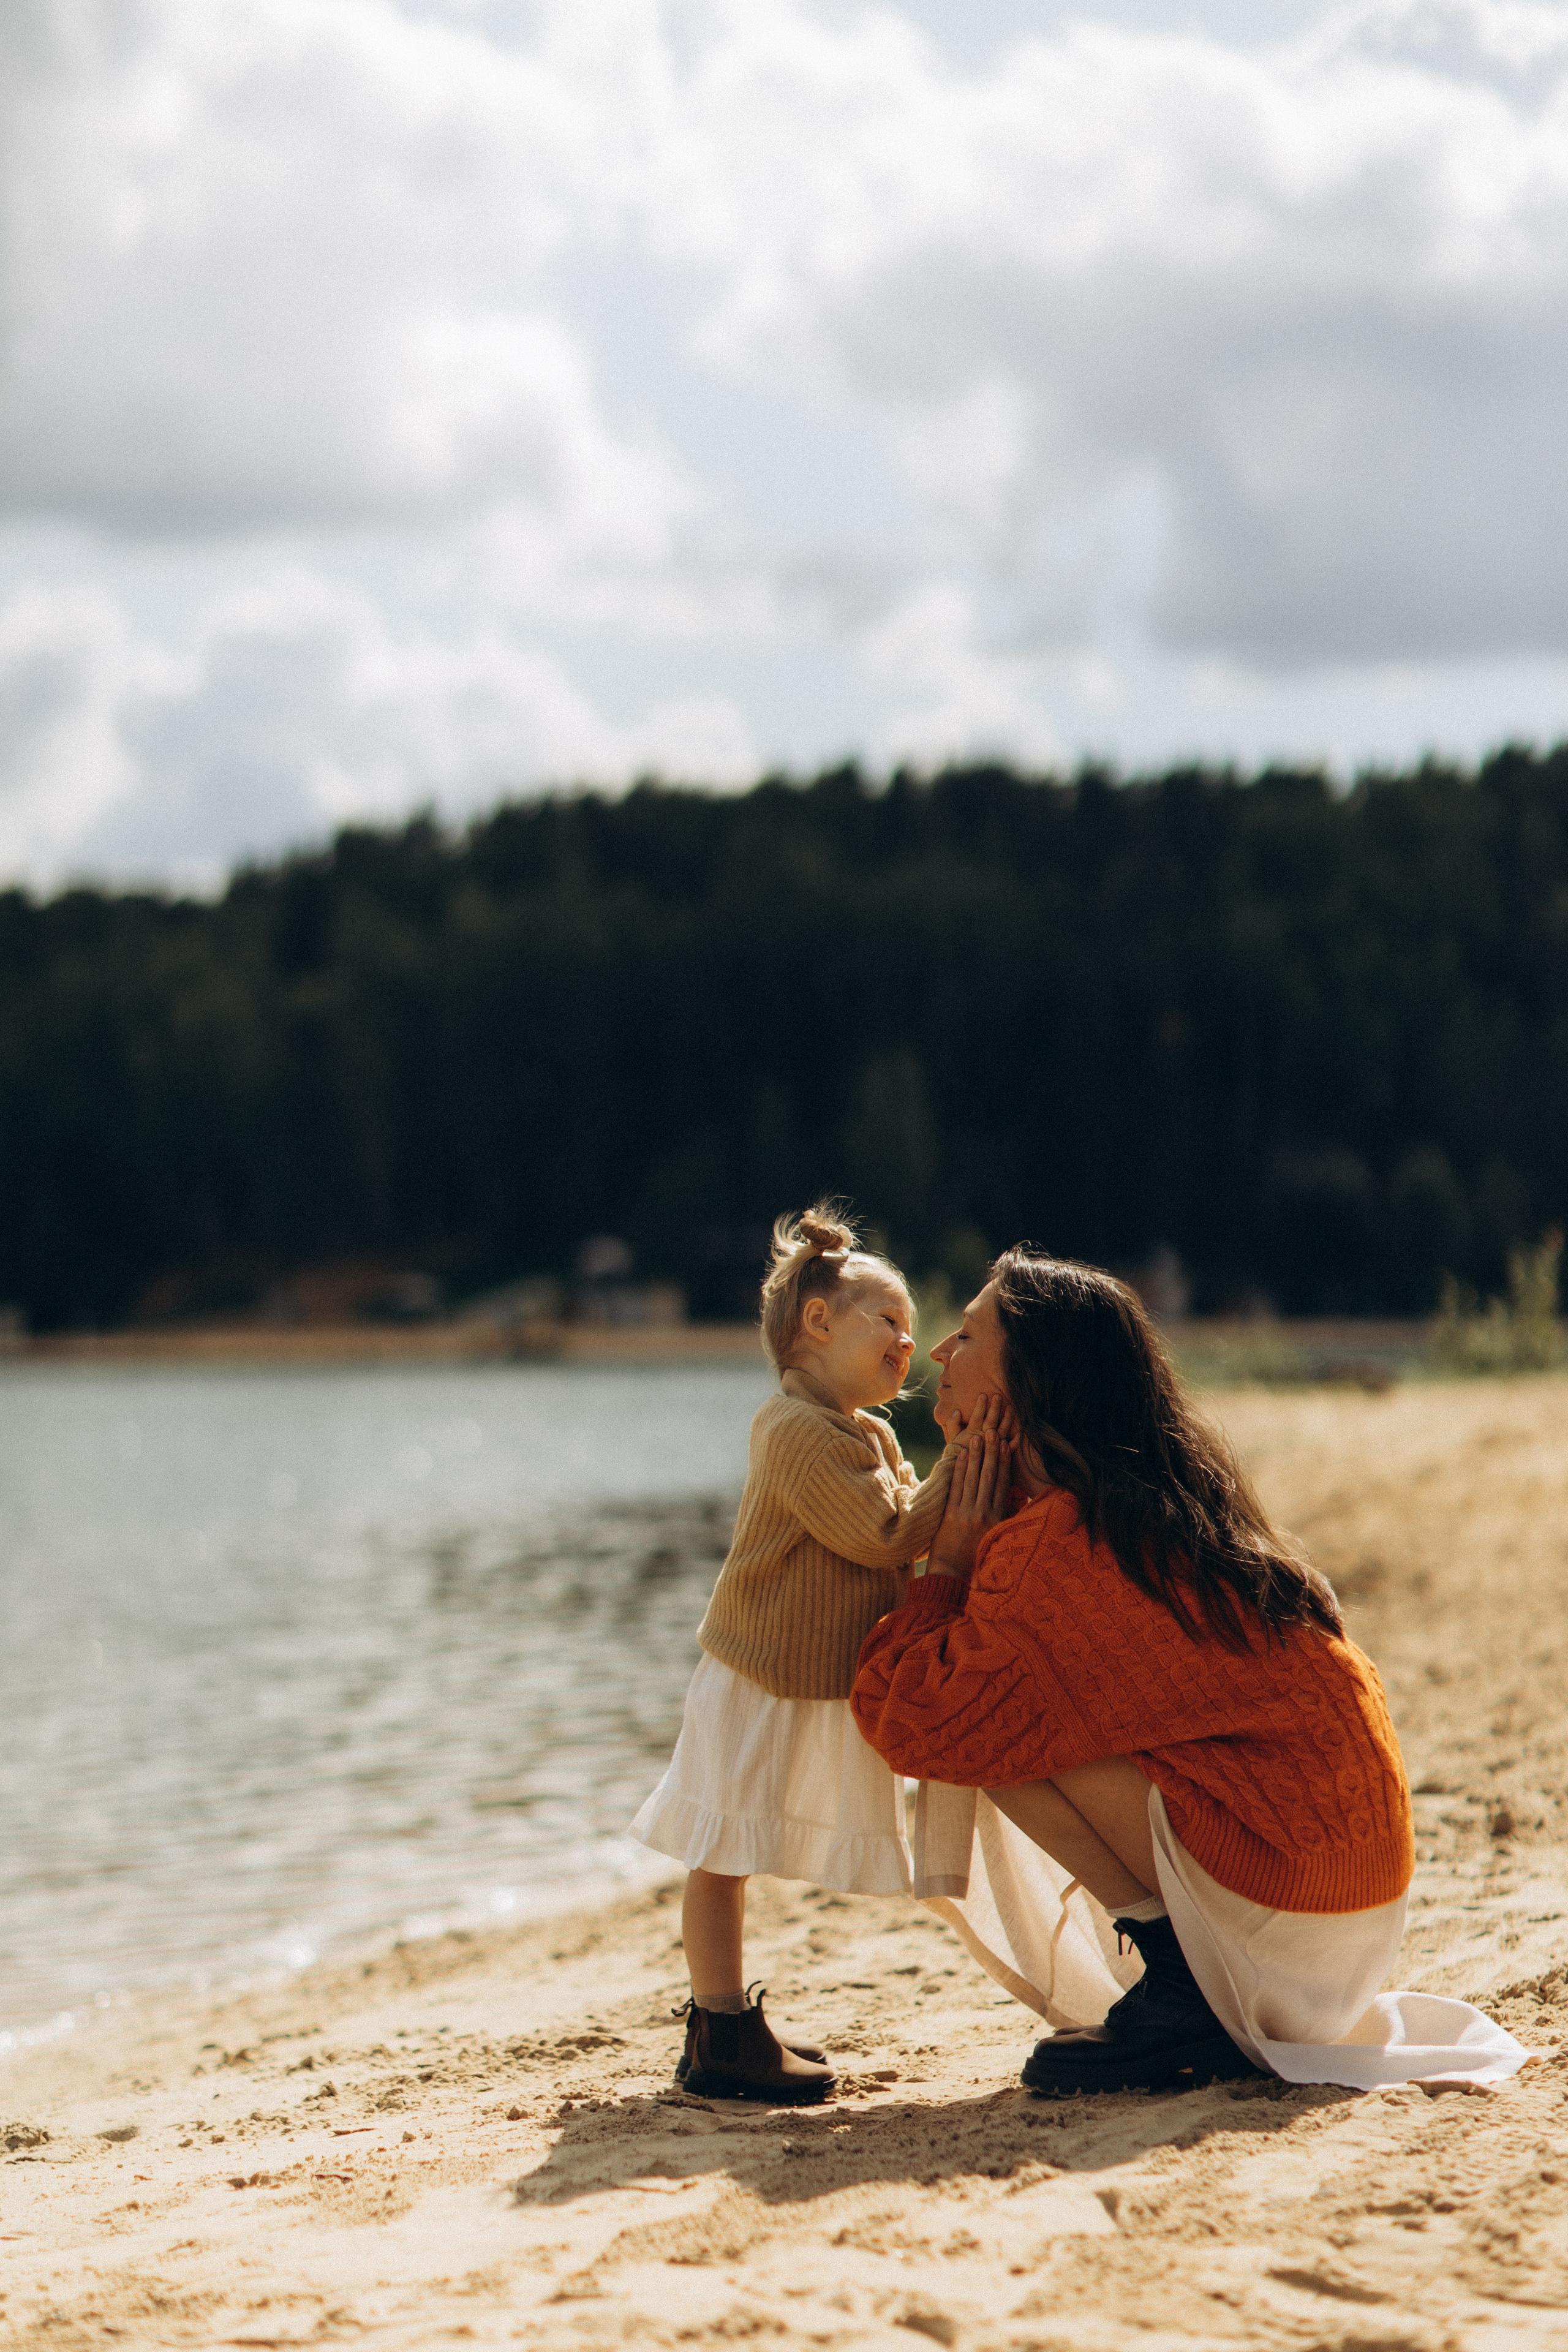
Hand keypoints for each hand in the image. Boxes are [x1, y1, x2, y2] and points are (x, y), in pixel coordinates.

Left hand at [925, 1399, 1013, 1578]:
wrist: (951, 1574)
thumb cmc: (975, 1558)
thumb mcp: (996, 1537)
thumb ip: (1003, 1517)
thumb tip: (1013, 1497)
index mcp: (997, 1519)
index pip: (1003, 1485)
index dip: (1005, 1463)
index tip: (1007, 1445)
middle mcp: (984, 1514)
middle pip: (989, 1477)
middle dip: (992, 1453)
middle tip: (993, 1431)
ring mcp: (966, 1513)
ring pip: (973, 1478)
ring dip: (975, 1456)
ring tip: (978, 1436)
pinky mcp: (950, 1515)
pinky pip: (956, 1487)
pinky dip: (958, 1470)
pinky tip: (960, 1455)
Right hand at [936, 1385, 1018, 1449]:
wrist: (964, 1477)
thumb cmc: (958, 1456)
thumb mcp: (952, 1440)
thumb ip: (953, 1426)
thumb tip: (957, 1411)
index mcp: (971, 1435)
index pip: (976, 1418)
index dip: (979, 1407)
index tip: (983, 1395)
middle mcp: (983, 1440)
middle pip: (990, 1422)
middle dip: (994, 1408)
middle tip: (998, 1396)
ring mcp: (993, 1447)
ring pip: (1002, 1431)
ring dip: (1007, 1419)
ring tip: (1011, 1407)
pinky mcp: (1000, 1456)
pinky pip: (1010, 1448)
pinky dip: (1015, 1441)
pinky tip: (1020, 1432)